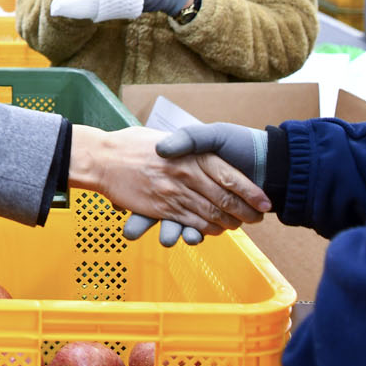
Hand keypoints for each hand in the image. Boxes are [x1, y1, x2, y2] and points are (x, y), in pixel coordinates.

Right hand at [69, 126, 268, 242]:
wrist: (100, 157)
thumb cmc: (133, 142)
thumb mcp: (166, 133)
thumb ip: (191, 141)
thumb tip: (208, 152)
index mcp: (190, 153)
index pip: (229, 175)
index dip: (250, 191)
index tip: (265, 202)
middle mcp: (184, 173)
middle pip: (224, 198)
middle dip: (245, 212)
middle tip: (257, 218)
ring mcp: (172, 193)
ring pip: (210, 213)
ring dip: (229, 223)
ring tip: (239, 226)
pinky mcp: (161, 209)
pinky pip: (190, 223)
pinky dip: (206, 230)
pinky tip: (214, 231)